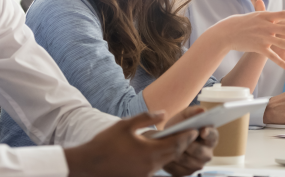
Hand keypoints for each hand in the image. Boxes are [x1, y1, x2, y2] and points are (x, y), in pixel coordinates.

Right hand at [64, 112, 196, 176]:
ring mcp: (145, 174)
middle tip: (192, 134)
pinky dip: (162, 159)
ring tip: (178, 141)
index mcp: (149, 151)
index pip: (175, 144)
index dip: (187, 136)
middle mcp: (150, 166)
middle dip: (184, 144)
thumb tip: (164, 113)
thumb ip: (146, 117)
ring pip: (166, 162)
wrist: (89, 164)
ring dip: (173, 152)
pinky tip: (160, 152)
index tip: (195, 129)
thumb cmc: (106, 142)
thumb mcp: (125, 124)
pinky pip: (156, 168)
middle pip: (174, 154)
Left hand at [161, 107, 217, 175]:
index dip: (208, 134)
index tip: (202, 130)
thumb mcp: (184, 116)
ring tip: (167, 145)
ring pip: (187, 161)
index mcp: (210, 137)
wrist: (167, 138)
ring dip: (177, 153)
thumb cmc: (179, 126)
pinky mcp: (186, 173)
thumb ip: (193, 112)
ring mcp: (197, 164)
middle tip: (177, 138)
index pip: (213, 136)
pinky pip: (178, 170)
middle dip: (188, 144)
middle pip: (200, 152)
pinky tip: (164, 155)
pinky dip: (170, 162)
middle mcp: (207, 153)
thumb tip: (202, 110)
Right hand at [206, 0, 284, 73]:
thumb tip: (267, 5)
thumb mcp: (253, 15)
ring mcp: (263, 37)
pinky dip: (282, 63)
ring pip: (282, 43)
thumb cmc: (240, 23)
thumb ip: (263, 12)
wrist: (227, 32)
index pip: (283, 14)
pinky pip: (272, 56)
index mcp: (266, 16)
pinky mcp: (259, 48)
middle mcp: (266, 25)